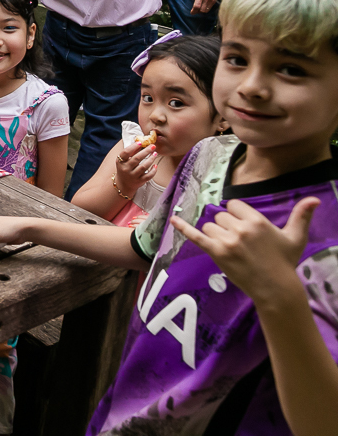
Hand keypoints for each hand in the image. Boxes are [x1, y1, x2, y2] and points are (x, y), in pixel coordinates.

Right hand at [113, 141, 158, 198]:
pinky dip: (153, 170)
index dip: (133, 147)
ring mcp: (132, 176)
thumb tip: (141, 143)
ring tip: (155, 154)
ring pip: (143, 166)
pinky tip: (155, 165)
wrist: (123, 184)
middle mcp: (125, 169)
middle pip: (137, 158)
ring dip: (151, 159)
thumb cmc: (125, 169)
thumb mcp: (124, 160)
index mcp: (120, 162)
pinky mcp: (139, 181)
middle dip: (146, 151)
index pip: (125, 153)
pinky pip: (148, 175)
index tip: (140, 142)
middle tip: (153, 146)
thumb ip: (131, 152)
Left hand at [171, 197, 318, 306]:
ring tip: (232, 248)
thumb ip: (302, 216)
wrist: (275, 288)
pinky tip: (173, 220)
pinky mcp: (216, 253)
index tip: (246, 228)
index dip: (238, 215)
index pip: (234, 205)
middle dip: (227, 226)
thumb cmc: (285, 262)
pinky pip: (196, 236)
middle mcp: (241, 228)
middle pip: (220, 215)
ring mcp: (227, 241)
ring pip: (209, 226)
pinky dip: (184, 228)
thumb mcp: (295, 237)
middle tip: (241, 243)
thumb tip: (315, 199)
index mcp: (257, 221)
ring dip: (216, 234)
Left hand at [191, 0, 222, 13]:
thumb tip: (193, 0)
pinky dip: (206, 8)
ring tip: (199, 8)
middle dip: (197, 11)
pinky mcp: (215, 0)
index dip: (193, 11)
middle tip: (195, 10)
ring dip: (202, 11)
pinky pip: (210, 8)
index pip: (196, 6)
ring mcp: (212, 0)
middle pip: (201, 10)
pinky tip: (204, 5)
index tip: (192, 12)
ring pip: (206, 10)